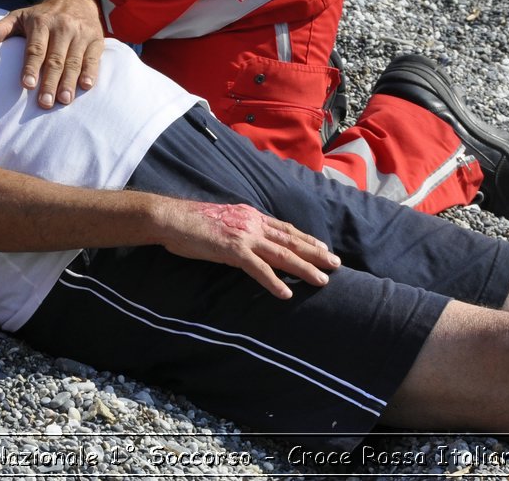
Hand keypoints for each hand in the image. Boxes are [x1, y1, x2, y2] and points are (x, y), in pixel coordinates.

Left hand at [0, 0, 104, 108]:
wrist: (75, 0)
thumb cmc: (43, 15)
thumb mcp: (21, 16)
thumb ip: (2, 28)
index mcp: (41, 22)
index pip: (36, 48)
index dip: (31, 67)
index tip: (27, 85)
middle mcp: (62, 27)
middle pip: (55, 59)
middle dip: (50, 82)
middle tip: (45, 103)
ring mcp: (80, 33)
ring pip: (74, 61)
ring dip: (69, 82)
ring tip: (64, 100)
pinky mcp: (96, 39)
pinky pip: (93, 58)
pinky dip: (90, 72)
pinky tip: (85, 86)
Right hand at [160, 200, 340, 298]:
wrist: (171, 218)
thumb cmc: (192, 222)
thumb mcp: (223, 221)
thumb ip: (240, 229)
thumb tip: (249, 240)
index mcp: (250, 216)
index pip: (285, 228)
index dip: (306, 238)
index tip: (323, 247)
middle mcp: (252, 223)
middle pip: (291, 240)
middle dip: (315, 252)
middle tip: (336, 264)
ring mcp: (244, 236)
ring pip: (282, 255)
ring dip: (304, 268)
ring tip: (322, 280)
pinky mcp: (232, 250)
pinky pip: (258, 269)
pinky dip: (274, 282)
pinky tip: (286, 294)